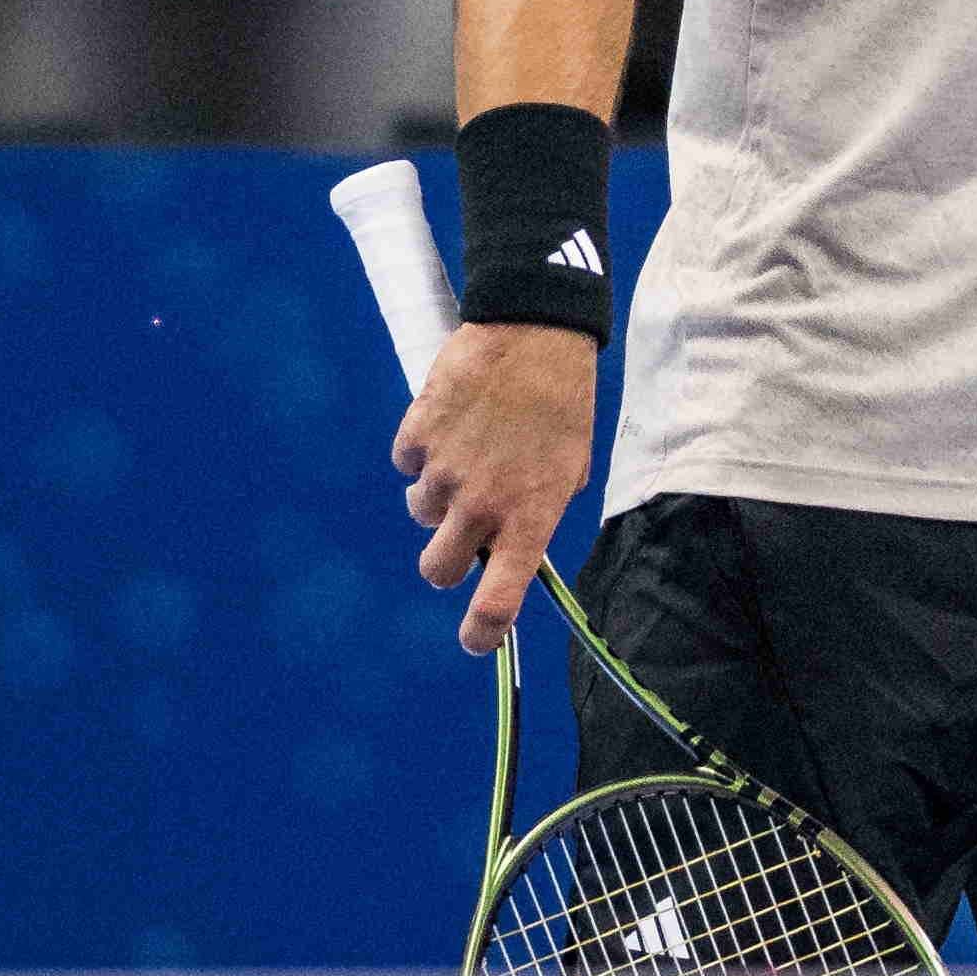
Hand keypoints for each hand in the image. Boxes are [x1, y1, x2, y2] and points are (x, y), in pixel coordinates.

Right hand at [397, 326, 599, 661]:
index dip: (483, 631)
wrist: (536, 333)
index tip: (476, 642)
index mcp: (530, 517)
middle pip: (437, 568)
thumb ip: (535, 512)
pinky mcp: (416, 436)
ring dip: (438, 493)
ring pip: (420, 512)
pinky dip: (423, 449)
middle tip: (460, 529)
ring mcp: (445, 471)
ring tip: (472, 449)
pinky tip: (454, 419)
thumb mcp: (569, 467)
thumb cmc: (563, 404)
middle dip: (445, 557)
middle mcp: (483, 504)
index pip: (499, 598)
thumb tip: (505, 544)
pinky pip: (407, 462)